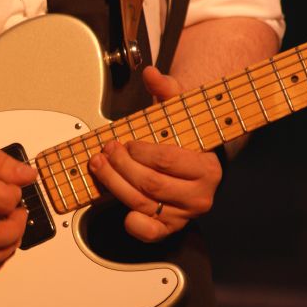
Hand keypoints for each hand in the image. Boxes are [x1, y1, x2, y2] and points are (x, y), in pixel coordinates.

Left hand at [88, 66, 221, 241]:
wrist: (193, 167)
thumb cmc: (183, 140)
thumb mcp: (180, 113)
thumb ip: (167, 92)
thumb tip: (151, 74)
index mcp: (207, 168)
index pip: (168, 160)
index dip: (140, 152)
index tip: (126, 143)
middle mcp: (199, 196)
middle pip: (150, 183)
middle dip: (121, 166)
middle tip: (106, 151)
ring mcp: (183, 215)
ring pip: (142, 203)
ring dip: (114, 185)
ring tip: (99, 166)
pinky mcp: (169, 229)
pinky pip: (150, 233)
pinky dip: (134, 224)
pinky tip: (121, 209)